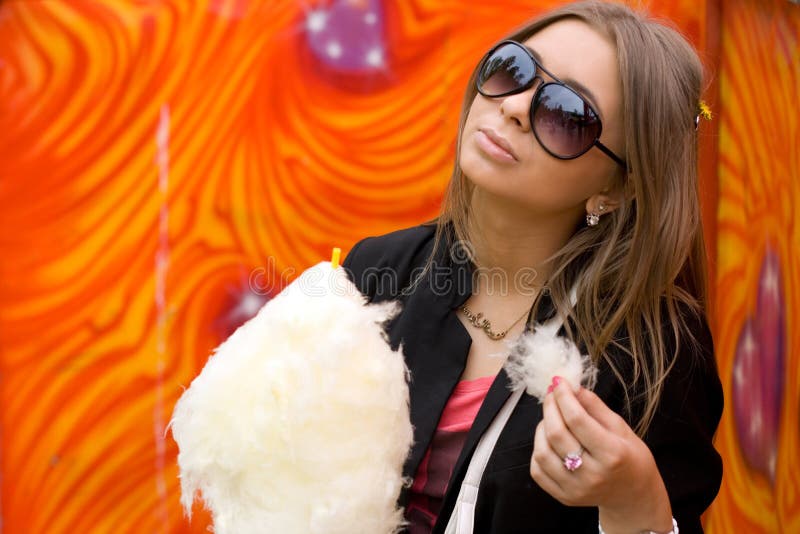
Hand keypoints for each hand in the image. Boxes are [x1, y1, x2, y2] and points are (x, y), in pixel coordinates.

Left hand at [529, 377, 673, 533]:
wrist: (633, 494)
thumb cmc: (630, 457)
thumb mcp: (620, 428)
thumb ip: (594, 406)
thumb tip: (571, 386)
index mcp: (612, 454)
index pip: (577, 420)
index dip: (563, 396)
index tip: (558, 381)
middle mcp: (593, 474)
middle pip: (557, 434)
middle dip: (550, 407)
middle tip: (552, 394)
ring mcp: (576, 489)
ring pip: (542, 452)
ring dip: (541, 428)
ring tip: (552, 418)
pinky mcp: (564, 497)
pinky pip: (538, 471)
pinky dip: (538, 449)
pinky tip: (548, 440)